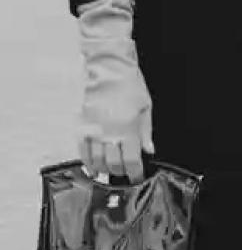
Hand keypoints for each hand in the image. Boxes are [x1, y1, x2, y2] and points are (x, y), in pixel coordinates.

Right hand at [76, 0, 153, 183]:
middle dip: (121, 174)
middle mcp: (110, 134)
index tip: (137, 178)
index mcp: (128, 129)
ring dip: (105, 170)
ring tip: (111, 171)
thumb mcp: (146, 107)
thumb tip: (149, 150)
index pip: (132, 160)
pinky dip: (88, 162)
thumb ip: (146, 131)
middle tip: (125, 176)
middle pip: (114, 165)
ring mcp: (94, 132)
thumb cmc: (131, 85)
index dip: (135, 173)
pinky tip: (94, 166)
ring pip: (97, 162)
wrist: (109, 70)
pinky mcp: (83, 128)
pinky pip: (83, 152)